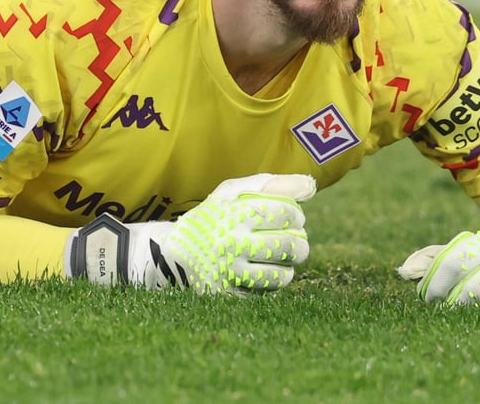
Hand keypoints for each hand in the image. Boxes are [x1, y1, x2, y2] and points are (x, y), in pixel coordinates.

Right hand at [66, 173, 315, 294]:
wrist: (168, 253)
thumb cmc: (210, 217)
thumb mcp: (232, 193)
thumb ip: (271, 184)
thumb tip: (311, 187)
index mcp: (234, 213)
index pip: (284, 213)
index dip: (297, 216)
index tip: (295, 219)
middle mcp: (231, 241)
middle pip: (286, 246)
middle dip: (301, 245)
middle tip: (299, 244)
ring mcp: (227, 270)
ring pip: (278, 275)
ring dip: (289, 269)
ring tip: (287, 262)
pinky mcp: (224, 294)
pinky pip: (262, 294)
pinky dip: (271, 286)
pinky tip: (268, 275)